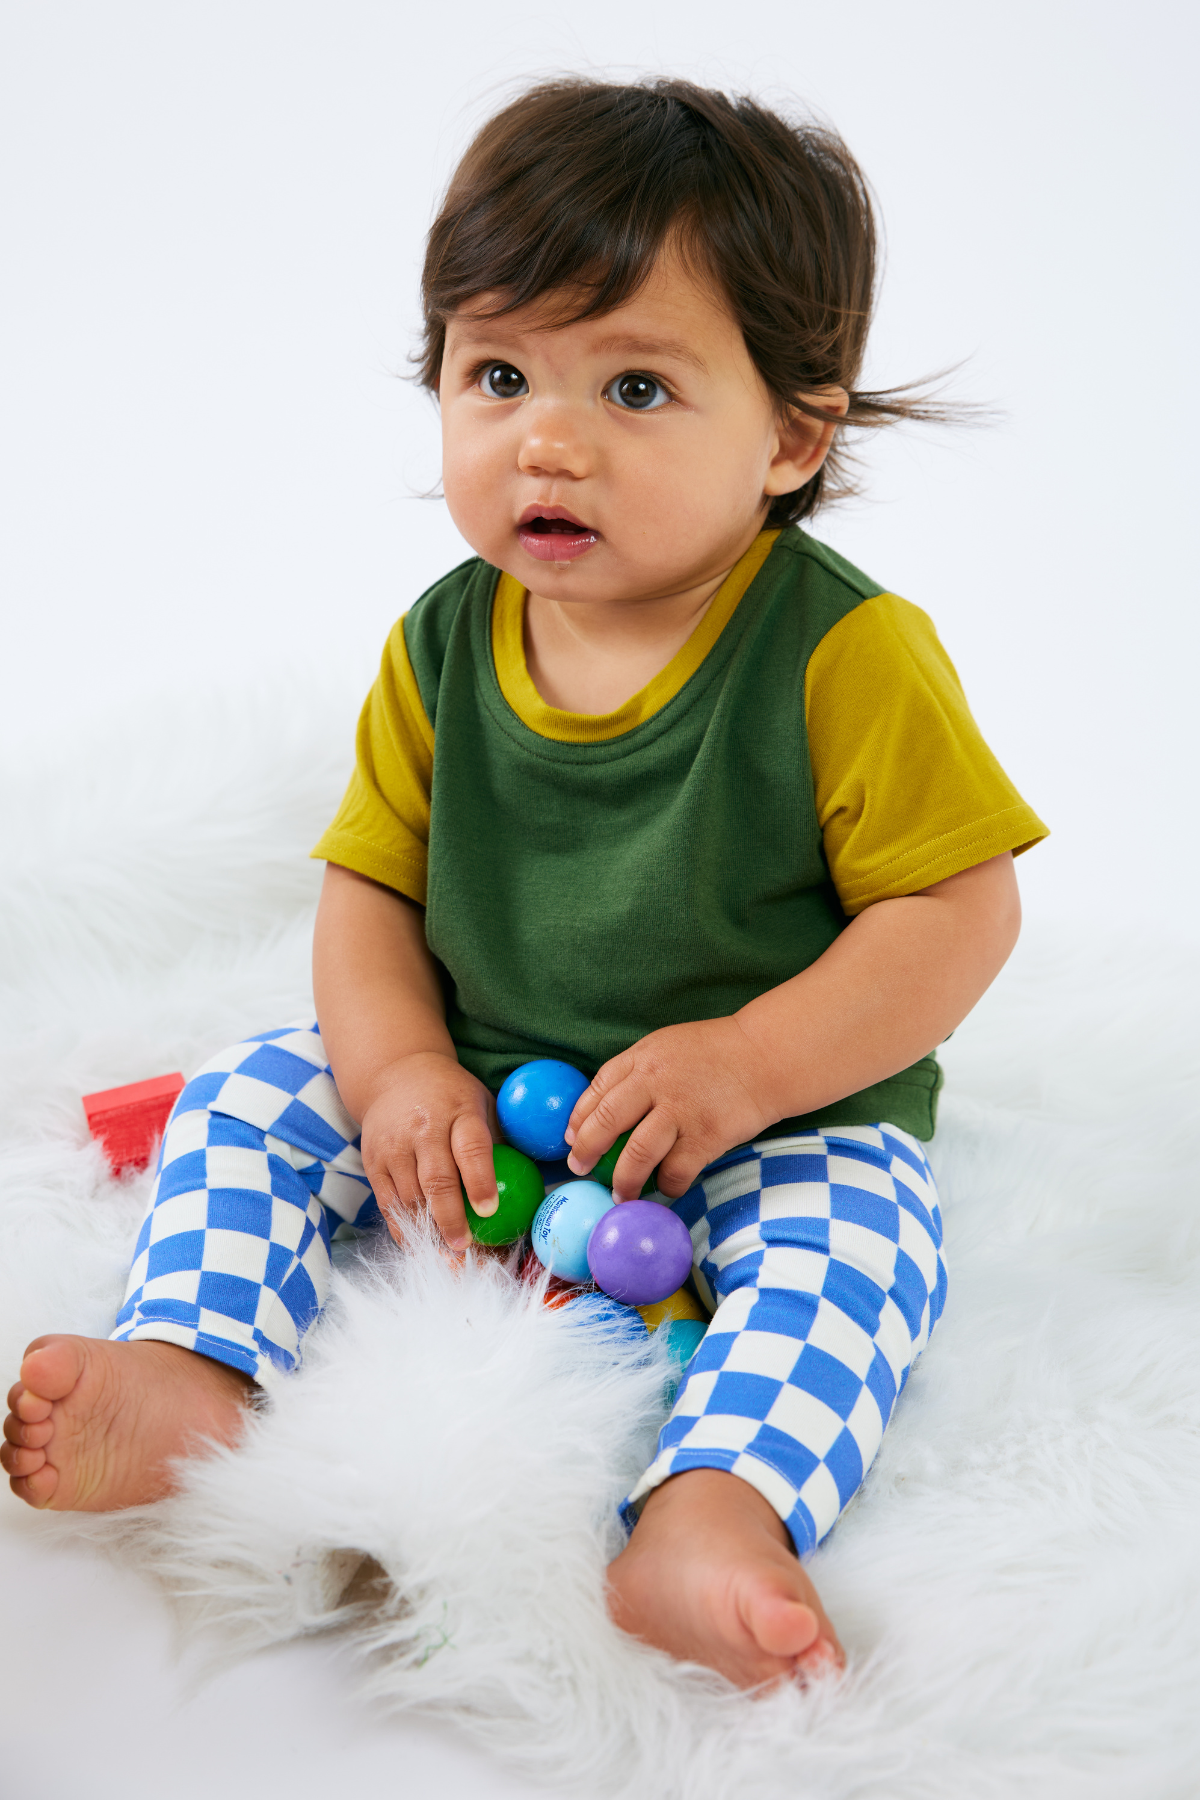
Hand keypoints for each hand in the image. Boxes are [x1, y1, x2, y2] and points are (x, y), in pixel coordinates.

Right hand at [358, 1050, 498, 1251]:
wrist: (396, 1074)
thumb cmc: (452, 1098)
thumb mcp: (480, 1105)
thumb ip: (497, 1143)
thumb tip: (526, 1191)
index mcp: (459, 1111)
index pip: (471, 1149)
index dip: (480, 1182)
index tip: (488, 1211)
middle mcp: (423, 1128)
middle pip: (437, 1180)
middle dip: (451, 1220)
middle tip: (465, 1248)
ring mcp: (394, 1146)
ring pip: (409, 1198)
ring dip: (428, 1233)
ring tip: (447, 1258)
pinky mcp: (372, 1161)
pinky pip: (388, 1203)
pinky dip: (404, 1229)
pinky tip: (421, 1245)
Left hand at [564, 1017, 775, 1201]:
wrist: (766, 1055)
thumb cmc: (716, 1052)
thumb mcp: (667, 1047)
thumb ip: (637, 1073)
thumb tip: (602, 1111)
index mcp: (642, 1058)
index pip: (596, 1090)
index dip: (578, 1119)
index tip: (571, 1139)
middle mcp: (656, 1082)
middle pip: (606, 1121)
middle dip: (586, 1151)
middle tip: (579, 1169)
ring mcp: (681, 1110)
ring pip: (637, 1154)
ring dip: (624, 1180)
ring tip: (620, 1194)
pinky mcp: (707, 1136)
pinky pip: (676, 1172)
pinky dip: (668, 1186)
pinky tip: (668, 1187)